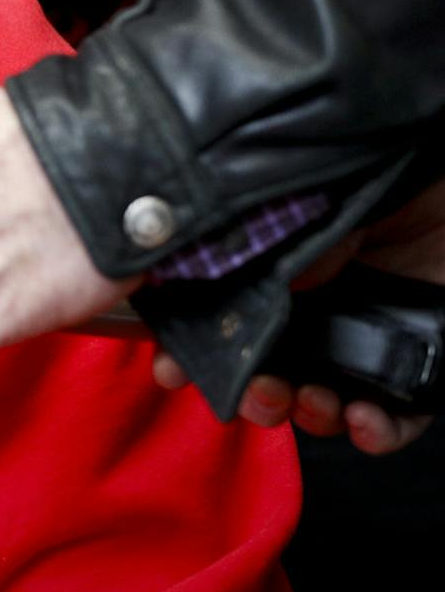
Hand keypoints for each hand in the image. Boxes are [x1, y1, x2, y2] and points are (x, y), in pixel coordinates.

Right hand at [155, 176, 444, 453]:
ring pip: (323, 394)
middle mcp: (312, 296)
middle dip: (252, 392)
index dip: (191, 351)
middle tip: (251, 392)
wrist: (436, 163)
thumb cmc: (359, 162)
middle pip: (268, 365)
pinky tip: (362, 417)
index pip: (217, 317)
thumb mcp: (282, 199)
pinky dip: (376, 429)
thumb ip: (241, 244)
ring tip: (304, 400)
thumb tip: (197, 288)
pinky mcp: (420, 347)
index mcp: (267, 260)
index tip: (173, 369)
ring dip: (303, 412)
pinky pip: (397, 408)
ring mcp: (364, 323)